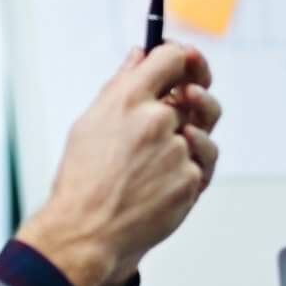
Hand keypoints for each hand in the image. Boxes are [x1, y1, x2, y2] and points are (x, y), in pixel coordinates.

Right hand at [18, 45, 222, 285]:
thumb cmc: (84, 178)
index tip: (183, 60)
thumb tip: (141, 54)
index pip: (170, 57)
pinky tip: (159, 183)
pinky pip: (201, 165)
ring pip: (201, 133)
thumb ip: (122, 84)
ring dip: (186, 142)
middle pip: (196, 94)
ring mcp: (177, 151)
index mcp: (127, 99)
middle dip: (192, 101)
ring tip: (161, 156)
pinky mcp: (191, 179)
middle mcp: (156, 120)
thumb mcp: (92, 121)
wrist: (87, 231)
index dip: (181, 56)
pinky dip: (185, 172)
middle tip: (187, 104)